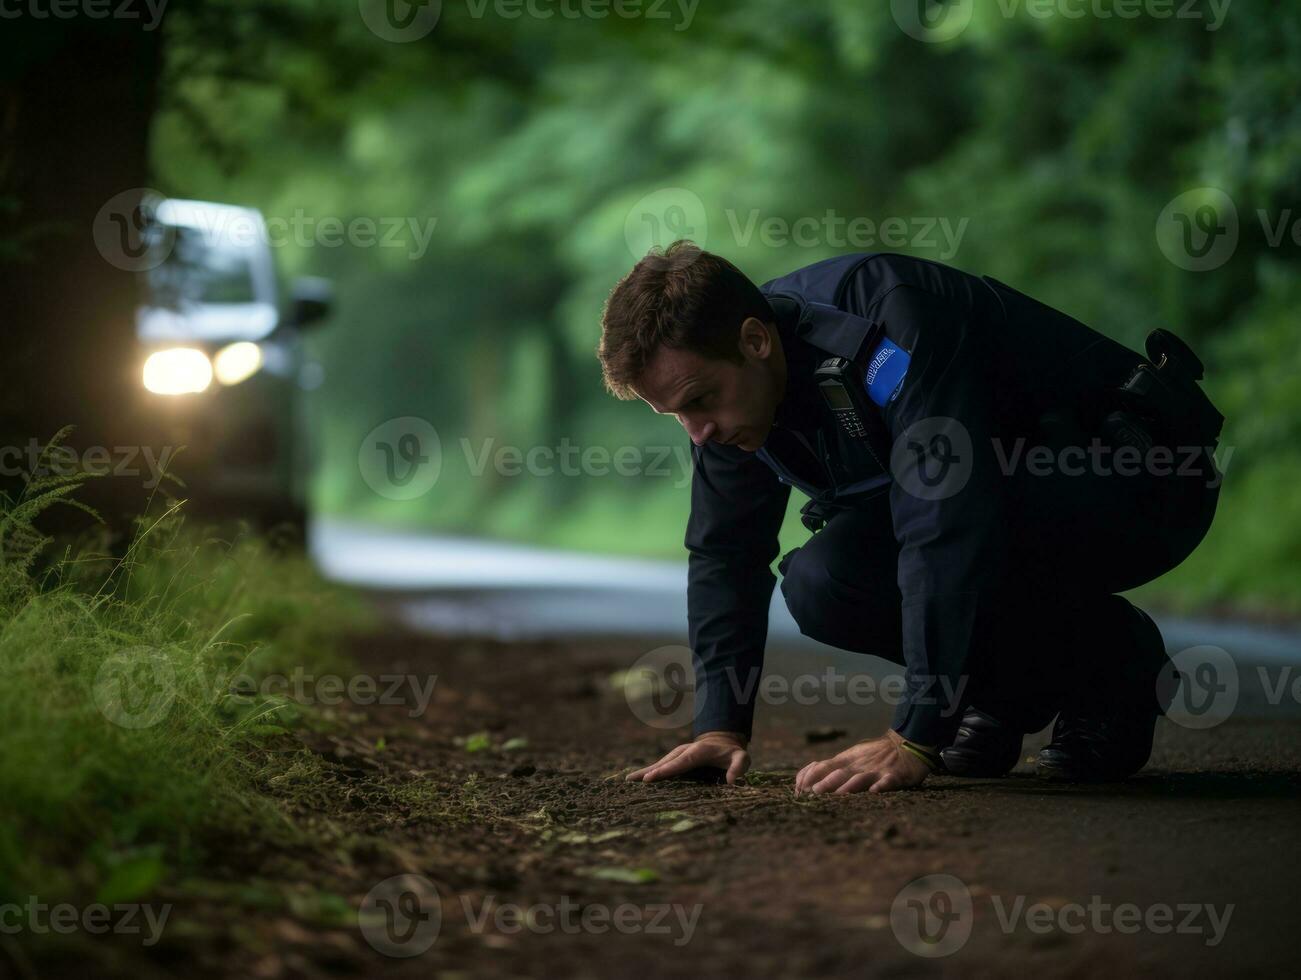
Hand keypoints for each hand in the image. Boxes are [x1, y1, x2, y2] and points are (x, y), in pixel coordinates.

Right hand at [625, 731, 749, 784]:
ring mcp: (677, 755)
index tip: (653, 777)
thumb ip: (739, 767)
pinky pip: (659, 767)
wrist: (722, 741)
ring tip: (628, 781)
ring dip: (645, 772)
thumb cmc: (732, 753)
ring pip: (659, 764)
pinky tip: (634, 780)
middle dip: (652, 772)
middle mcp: (684, 752)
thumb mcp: (741, 758)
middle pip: (666, 763)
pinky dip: (647, 773)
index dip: (667, 770)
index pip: (682, 762)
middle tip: (637, 782)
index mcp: (698, 751)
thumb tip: (731, 781)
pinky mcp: (673, 760)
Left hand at [794, 729, 931, 794]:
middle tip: (812, 793)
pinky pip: (888, 780)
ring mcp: (877, 770)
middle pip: (840, 774)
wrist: (906, 744)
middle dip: (826, 783)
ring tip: (839, 794)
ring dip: (850, 785)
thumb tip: (805, 779)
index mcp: (847, 761)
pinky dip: (881, 785)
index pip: (825, 767)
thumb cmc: (874, 755)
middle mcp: (859, 765)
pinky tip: (875, 791)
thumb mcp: (850, 758)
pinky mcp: (896, 775)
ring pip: (861, 778)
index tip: (798, 788)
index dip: (811, 776)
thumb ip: (831, 768)